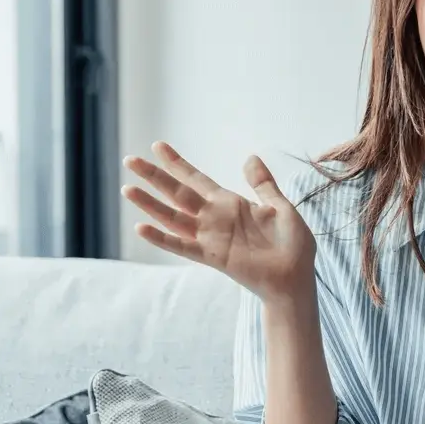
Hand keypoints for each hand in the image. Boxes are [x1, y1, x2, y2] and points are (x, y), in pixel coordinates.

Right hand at [121, 142, 315, 303]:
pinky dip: (162, 238)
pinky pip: (182, 246)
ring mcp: (211, 237)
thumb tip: (250, 157)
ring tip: (128, 189)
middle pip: (178, 193)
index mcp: (231, 204)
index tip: (158, 146)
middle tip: (130, 160)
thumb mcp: (280, 207)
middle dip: (155, 176)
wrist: (296, 277)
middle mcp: (215, 218)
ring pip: (173, 216)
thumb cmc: (292, 244)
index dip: (178, 164)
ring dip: (150, 204)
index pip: (197, 179)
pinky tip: (142, 228)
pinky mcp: (213, 256)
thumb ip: (262, 184)